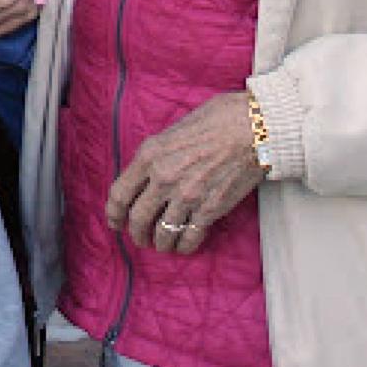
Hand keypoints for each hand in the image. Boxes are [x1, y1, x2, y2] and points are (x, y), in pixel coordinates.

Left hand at [105, 92, 263, 255]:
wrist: (253, 129)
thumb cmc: (217, 120)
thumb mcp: (175, 129)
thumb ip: (159, 153)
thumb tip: (150, 172)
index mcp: (150, 154)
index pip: (120, 193)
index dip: (113, 213)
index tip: (115, 222)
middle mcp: (163, 177)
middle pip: (138, 219)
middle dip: (136, 233)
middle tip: (139, 238)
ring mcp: (186, 196)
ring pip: (162, 233)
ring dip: (160, 243)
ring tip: (162, 245)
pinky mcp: (209, 210)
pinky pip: (189, 238)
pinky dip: (184, 246)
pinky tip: (183, 246)